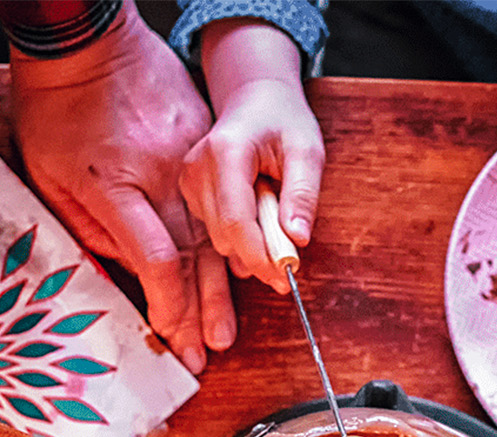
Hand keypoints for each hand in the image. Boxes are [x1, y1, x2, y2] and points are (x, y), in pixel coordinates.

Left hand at [10, 8, 230, 372]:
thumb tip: (124, 274)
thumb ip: (88, 230)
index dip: (170, 306)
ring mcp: (186, 159)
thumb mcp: (49, 178)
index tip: (173, 337)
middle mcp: (159, 177)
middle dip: (199, 313)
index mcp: (116, 188)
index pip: (157, 261)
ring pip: (212, 236)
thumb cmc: (55, 111)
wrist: (87, 43)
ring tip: (223, 331)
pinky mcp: (203, 144)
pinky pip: (219, 202)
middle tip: (206, 353)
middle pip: (191, 258)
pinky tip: (231, 277)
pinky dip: (225, 244)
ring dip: (218, 289)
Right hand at [182, 19, 324, 292]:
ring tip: (274, 213)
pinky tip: (257, 212)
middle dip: (259, 255)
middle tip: (291, 250)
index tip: (285, 277)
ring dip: (251, 245)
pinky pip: (215, 232)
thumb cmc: (283, 120)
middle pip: (225, 236)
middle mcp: (198, 168)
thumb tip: (298, 239)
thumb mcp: (307, 151)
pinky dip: (241, 235)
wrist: (255, 98)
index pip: (235, 221)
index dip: (259, 256)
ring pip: (219, 240)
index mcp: (226, 153)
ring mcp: (189, 181)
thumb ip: (304, 194)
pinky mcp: (189, 192)